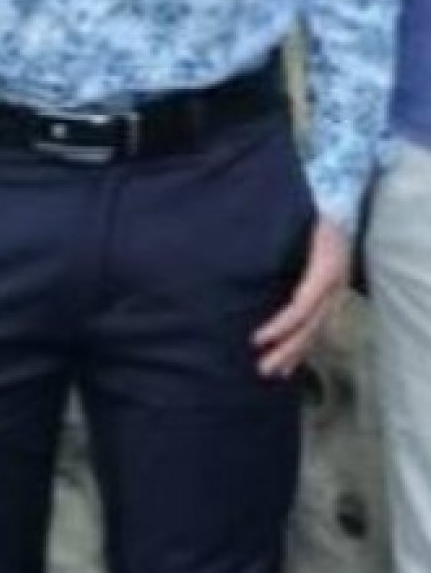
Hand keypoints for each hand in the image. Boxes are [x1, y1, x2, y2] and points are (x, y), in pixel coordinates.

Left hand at [253, 215, 350, 379]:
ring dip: (295, 353)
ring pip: (316, 330)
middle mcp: (333, 284)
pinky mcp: (330, 296)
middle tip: (262, 368)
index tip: (256, 339)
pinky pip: (318, 326)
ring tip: (273, 372)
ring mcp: (335, 292)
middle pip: (311, 326)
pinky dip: (303, 346)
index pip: (302, 306)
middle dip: (287, 349)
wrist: (339, 200)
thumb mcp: (294, 219)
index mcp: (325, 267)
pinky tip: (290, 362)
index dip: (280, 326)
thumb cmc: (309, 209)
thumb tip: (235, 256)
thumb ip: (270, 239)